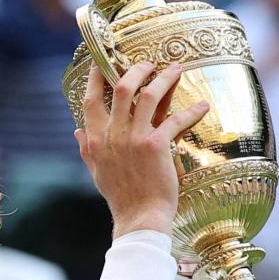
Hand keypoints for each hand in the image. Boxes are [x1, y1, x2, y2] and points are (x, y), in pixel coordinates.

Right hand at [74, 62, 209, 238]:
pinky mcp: (156, 146)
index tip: (103, 61)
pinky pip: (174, 120)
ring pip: (148, 95)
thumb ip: (87, 148)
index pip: (90, 100)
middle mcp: (113, 135)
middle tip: (148, 63)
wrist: (140, 218)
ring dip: (163, 78)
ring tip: (175, 69)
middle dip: (136, 69)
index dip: (96, 77)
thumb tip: (76, 130)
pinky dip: (191, 112)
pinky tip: (202, 106)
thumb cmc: (121, 197)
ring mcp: (134, 138)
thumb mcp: (97, 172)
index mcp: (96, 140)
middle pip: (121, 88)